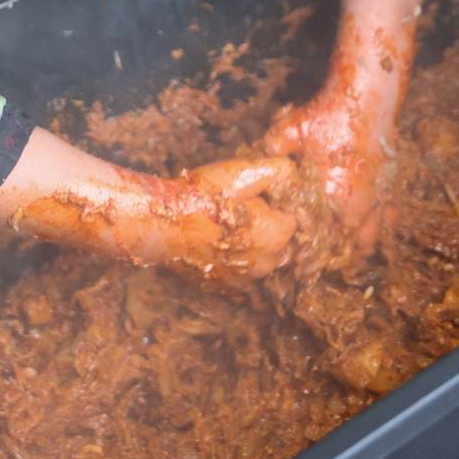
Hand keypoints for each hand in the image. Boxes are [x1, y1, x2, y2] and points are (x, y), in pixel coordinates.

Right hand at [157, 156, 297, 283]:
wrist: (163, 224)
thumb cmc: (203, 196)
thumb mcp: (242, 173)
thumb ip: (277, 170)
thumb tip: (295, 173)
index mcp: (276, 236)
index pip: (293, 218)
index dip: (275, 203)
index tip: (255, 196)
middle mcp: (265, 265)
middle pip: (279, 241)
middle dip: (268, 226)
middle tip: (239, 208)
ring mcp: (244, 281)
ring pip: (260, 259)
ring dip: (252, 245)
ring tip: (225, 225)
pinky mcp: (224, 287)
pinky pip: (240, 273)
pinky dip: (234, 260)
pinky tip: (216, 242)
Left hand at [264, 88, 390, 250]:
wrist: (367, 97)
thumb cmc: (328, 114)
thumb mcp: (289, 130)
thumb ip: (270, 150)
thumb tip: (250, 162)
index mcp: (331, 197)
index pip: (318, 239)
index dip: (307, 252)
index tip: (297, 259)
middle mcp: (358, 204)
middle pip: (346, 247)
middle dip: (332, 256)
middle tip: (319, 262)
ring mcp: (378, 197)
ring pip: (370, 238)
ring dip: (356, 247)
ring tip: (344, 256)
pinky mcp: (390, 185)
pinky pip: (388, 218)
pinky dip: (378, 227)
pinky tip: (369, 229)